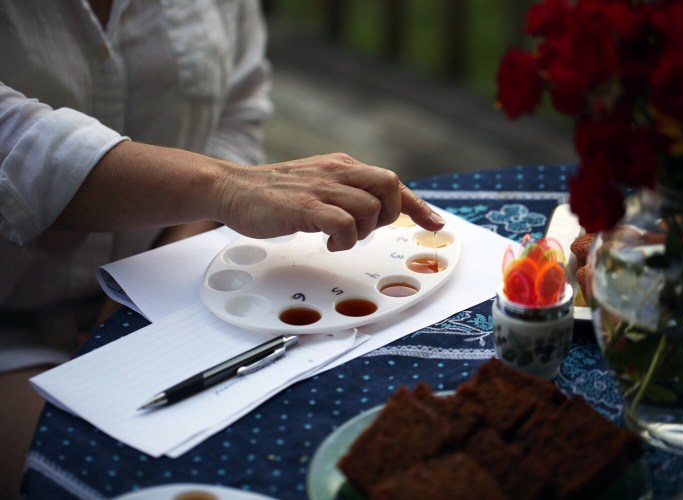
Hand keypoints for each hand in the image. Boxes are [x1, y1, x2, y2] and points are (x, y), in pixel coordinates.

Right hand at [213, 153, 444, 250]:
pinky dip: (343, 239)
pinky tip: (327, 243)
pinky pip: (342, 223)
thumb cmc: (276, 194)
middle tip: (366, 230)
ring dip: (361, 232)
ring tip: (337, 239)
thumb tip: (375, 210)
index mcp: (343, 166)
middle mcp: (337, 171)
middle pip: (389, 185)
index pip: (391, 182)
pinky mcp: (304, 206)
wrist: (233, 188)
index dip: (417, 205)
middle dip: (388, 214)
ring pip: (368, 208)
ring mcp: (320, 187)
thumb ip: (346, 191)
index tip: (435, 224)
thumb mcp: (318, 184)